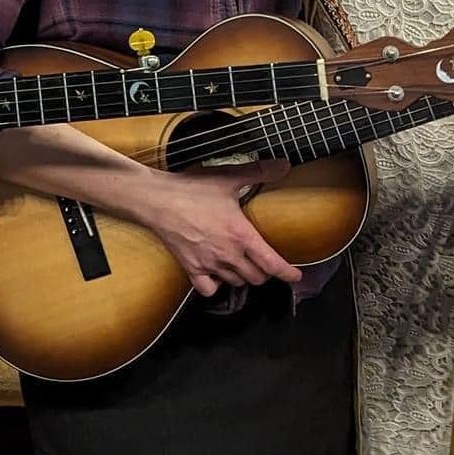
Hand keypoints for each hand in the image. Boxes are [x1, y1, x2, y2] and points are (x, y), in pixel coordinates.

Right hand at [146, 161, 300, 294]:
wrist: (157, 200)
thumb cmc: (192, 189)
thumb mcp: (228, 178)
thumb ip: (258, 172)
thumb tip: (284, 164)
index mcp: (242, 235)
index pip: (272, 264)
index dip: (288, 274)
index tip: (296, 276)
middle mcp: (228, 254)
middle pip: (257, 278)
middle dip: (265, 272)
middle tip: (264, 263)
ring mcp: (209, 264)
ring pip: (236, 283)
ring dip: (243, 277)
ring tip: (243, 265)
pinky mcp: (191, 268)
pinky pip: (209, 289)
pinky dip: (216, 285)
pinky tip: (217, 274)